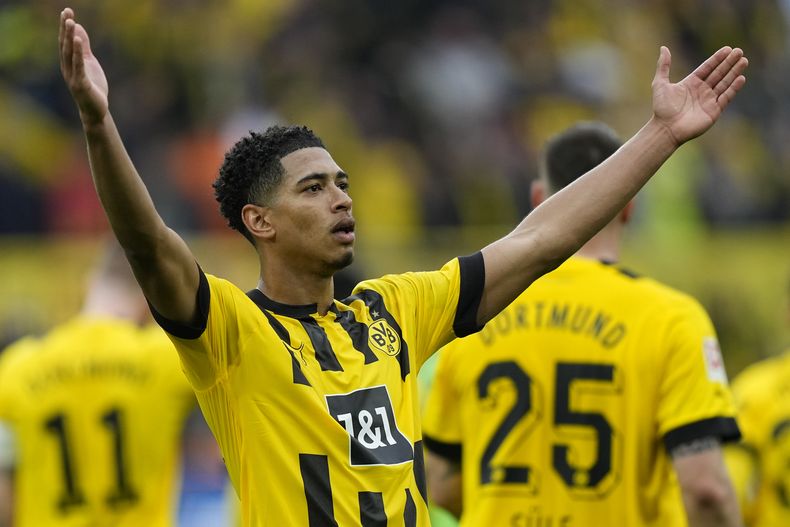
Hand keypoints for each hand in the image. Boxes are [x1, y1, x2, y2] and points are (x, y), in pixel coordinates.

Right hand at [59, 8, 108, 125]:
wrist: (96, 110)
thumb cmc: (92, 86)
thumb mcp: (89, 63)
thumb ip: (83, 47)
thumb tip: (78, 28)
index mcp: (69, 62)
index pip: (65, 42)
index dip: (65, 27)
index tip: (67, 11)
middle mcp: (67, 68)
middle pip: (65, 45)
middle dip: (65, 28)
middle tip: (67, 12)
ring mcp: (73, 76)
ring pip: (69, 54)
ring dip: (69, 37)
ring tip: (71, 22)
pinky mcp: (80, 84)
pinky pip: (78, 66)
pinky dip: (77, 53)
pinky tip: (76, 41)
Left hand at [651, 46, 747, 145]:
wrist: (666, 129)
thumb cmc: (661, 108)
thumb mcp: (660, 84)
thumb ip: (663, 66)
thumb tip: (664, 48)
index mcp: (691, 83)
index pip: (707, 68)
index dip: (717, 59)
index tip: (727, 49)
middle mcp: (701, 91)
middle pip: (718, 74)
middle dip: (729, 63)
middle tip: (739, 51)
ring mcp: (708, 101)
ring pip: (724, 83)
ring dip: (734, 72)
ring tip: (744, 61)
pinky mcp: (714, 111)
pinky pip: (726, 97)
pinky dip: (733, 88)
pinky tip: (741, 78)